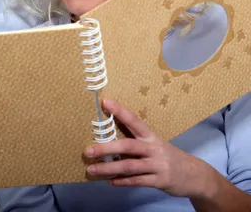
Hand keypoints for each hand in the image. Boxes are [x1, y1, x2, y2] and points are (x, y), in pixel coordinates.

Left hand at [84, 99, 214, 198]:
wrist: (196, 176)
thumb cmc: (168, 156)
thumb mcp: (155, 145)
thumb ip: (136, 142)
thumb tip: (108, 139)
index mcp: (151, 136)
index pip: (134, 121)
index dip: (120, 111)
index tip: (105, 102)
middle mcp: (154, 149)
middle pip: (128, 146)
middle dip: (106, 148)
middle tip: (87, 151)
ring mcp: (158, 165)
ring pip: (129, 166)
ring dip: (109, 168)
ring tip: (92, 170)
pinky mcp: (160, 181)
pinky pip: (137, 181)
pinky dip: (122, 181)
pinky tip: (110, 181)